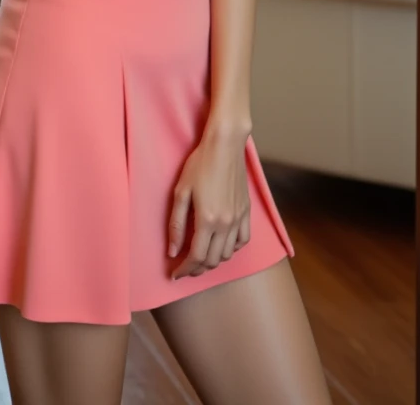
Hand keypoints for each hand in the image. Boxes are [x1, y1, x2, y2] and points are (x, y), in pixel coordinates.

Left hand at [168, 124, 250, 279]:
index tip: (175, 274)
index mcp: (207, 220)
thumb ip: (176, 224)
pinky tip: (222, 244)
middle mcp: (226, 223)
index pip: (196, 257)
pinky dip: (232, 249)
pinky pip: (243, 240)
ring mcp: (239, 218)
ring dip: (213, 260)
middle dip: (197, 268)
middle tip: (185, 267)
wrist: (225, 145)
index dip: (185, 269)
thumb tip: (172, 251)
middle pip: (213, 260)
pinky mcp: (247, 211)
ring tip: (201, 256)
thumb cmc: (200, 164)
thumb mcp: (181, 191)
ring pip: (228, 254)